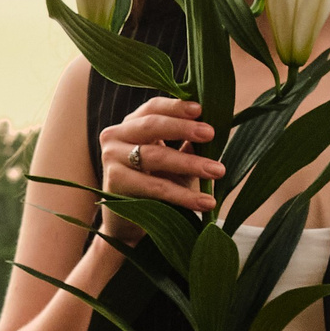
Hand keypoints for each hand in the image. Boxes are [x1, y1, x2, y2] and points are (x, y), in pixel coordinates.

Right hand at [99, 98, 222, 231]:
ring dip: (190, 163)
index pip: (152, 108)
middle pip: (151, 125)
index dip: (175, 106)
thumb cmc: (155, 185)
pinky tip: (205, 201)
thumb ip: (187, 145)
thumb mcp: (174, 163)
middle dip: (183, 128)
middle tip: (211, 133)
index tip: (200, 109)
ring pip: (155, 156)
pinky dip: (183, 195)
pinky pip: (155, 187)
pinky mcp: (114, 183)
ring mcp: (111, 158)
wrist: (130, 224)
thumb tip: (211, 132)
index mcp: (131, 125)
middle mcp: (115, 136)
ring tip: (218, 171)